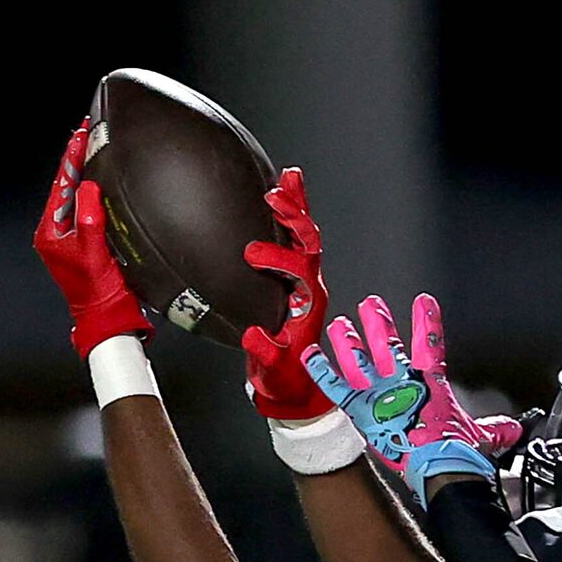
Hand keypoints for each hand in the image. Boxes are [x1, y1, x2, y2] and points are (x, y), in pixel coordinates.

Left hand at [33, 121, 150, 359]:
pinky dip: (94, 194)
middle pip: (66, 188)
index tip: (80, 134)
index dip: (71, 158)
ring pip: (76, 198)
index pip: (61, 186)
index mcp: (50, 233)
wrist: (109, 320)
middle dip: (76, 161)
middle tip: (86, 134)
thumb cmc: (98, 294)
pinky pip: (87, 211)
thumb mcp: (93, 252)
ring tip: (93, 150)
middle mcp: (56, 234)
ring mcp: (70, 240)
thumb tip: (89, 186)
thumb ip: (90, 217)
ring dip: (85, 175)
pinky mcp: (86, 245)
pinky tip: (103, 182)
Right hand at [240, 168, 336, 421]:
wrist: (292, 383)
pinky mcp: (291, 275)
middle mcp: (310, 286)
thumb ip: (266, 355)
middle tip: (275, 197)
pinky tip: (283, 185)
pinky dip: (290, 212)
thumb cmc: (285, 378)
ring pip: (304, 235)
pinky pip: (292, 238)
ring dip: (296, 207)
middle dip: (295, 219)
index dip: (279, 259)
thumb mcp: (275, 372)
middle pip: (308, 243)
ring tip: (288, 178)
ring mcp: (302, 278)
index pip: (300, 271)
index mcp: (309, 304)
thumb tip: (253, 337)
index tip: (252, 256)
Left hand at [302, 293, 518, 505]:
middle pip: (387, 343)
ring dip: (348, 341)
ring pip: (358, 359)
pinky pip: (336, 386)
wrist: (441, 470)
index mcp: (431, 383)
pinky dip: (321, 371)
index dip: (427, 321)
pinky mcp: (361, 411)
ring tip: (340, 325)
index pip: (430, 342)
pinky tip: (310, 354)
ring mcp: (379, 394)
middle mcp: (403, 381)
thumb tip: (512, 431)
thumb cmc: (460, 453)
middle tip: (370, 305)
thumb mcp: (483, 436)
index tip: (423, 301)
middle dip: (377, 323)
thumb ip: (495, 429)